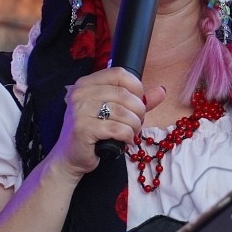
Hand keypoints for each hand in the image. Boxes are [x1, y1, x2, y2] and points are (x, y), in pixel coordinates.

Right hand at [49, 68, 165, 178]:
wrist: (70, 158)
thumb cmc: (93, 133)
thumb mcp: (113, 112)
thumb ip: (137, 100)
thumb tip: (161, 91)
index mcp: (86, 84)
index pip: (119, 74)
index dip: (136, 87)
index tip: (139, 102)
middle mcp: (80, 93)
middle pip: (123, 94)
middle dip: (138, 111)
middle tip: (137, 123)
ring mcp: (79, 111)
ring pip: (122, 112)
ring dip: (134, 125)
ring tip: (132, 133)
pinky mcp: (83, 129)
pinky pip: (117, 129)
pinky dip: (127, 136)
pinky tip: (126, 141)